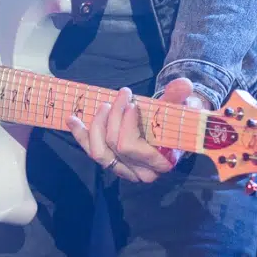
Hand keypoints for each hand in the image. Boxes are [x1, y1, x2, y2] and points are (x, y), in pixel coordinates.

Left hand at [67, 76, 206, 183]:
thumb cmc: (176, 120)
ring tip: (104, 105)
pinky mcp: (112, 163)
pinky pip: (91, 151)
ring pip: (99, 152)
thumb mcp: (180, 107)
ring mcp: (124, 170)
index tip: (133, 104)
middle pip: (114, 145)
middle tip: (122, 95)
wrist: (172, 129)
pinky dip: (80, 135)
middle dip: (114, 116)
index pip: (132, 147)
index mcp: (160, 162)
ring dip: (97, 125)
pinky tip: (72, 119)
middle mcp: (141, 172)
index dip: (127, 124)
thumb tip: (184, 84)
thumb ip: (179, 97)